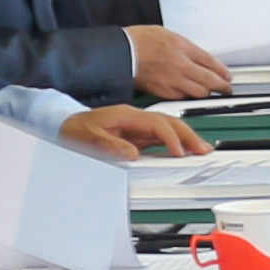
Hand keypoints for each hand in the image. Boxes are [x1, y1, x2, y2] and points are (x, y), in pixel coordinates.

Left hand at [56, 104, 208, 160]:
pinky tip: (184, 150)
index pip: (157, 124)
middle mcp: (135, 118)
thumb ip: (111, 146)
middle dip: (188, 135)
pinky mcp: (137, 133)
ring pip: (169, 128)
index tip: (180, 152)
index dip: (171, 138)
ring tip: (202, 149)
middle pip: (169, 122)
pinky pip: (161, 136)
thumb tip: (132, 154)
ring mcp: (137, 125)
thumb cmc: (76, 129)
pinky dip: (176, 142)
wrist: (66, 124)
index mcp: (126, 115)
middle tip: (203, 149)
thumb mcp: (89, 139)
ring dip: (187, 138)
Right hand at [126, 28, 234, 103]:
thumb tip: (198, 56)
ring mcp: (172, 80)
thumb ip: (185, 47)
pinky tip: (190, 94)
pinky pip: (182, 97)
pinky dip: (188, 96)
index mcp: (183, 47)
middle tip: (226, 88)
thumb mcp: (168, 33)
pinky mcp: (162, 91)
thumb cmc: (139, 40)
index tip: (228, 77)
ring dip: (206, 92)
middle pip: (209, 80)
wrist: (120, 52)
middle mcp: (180, 64)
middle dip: (221, 86)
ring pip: (198, 92)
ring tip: (210, 92)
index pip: (211, 62)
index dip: (223, 72)